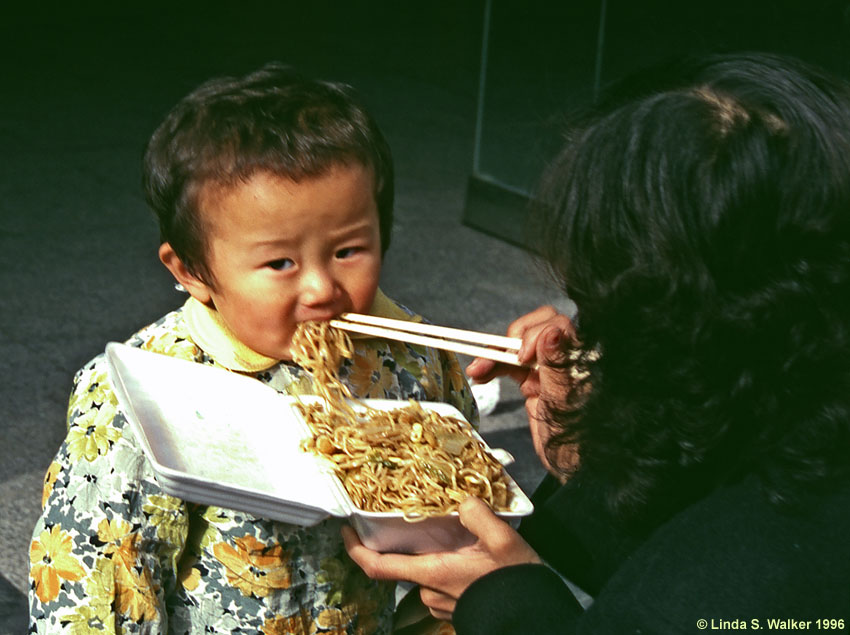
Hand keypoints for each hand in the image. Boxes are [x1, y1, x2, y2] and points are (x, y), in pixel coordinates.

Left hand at [343, 497, 540, 620]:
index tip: (346, 529)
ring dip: (433, 553)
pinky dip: (445, 564)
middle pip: (405, 562)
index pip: (378, 566)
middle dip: (409, 541)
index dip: (355, 549)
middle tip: (421, 516)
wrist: (534, 617)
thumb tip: (463, 502)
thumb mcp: (503, 540)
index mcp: (432, 572)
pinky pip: (440, 580)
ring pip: (425, 570)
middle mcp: (429, 590)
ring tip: (455, 532)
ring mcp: (440, 603)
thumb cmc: (514, 581)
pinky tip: (468, 553)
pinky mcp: (453, 607)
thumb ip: (478, 515)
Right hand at [466, 306, 576, 472]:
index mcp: (578, 359)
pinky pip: (509, 365)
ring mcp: (547, 369)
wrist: (572, 469)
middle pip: (534, 329)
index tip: (522, 357)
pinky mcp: (533, 381)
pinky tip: (480, 375)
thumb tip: (551, 332)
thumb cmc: (576, 443)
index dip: (535, 333)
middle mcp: (563, 359)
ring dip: (494, 354)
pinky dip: (493, 367)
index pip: (557, 325)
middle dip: (510, 340)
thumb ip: (557, 366)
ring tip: (476, 370)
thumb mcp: (564, 404)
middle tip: (497, 357)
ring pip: (516, 347)